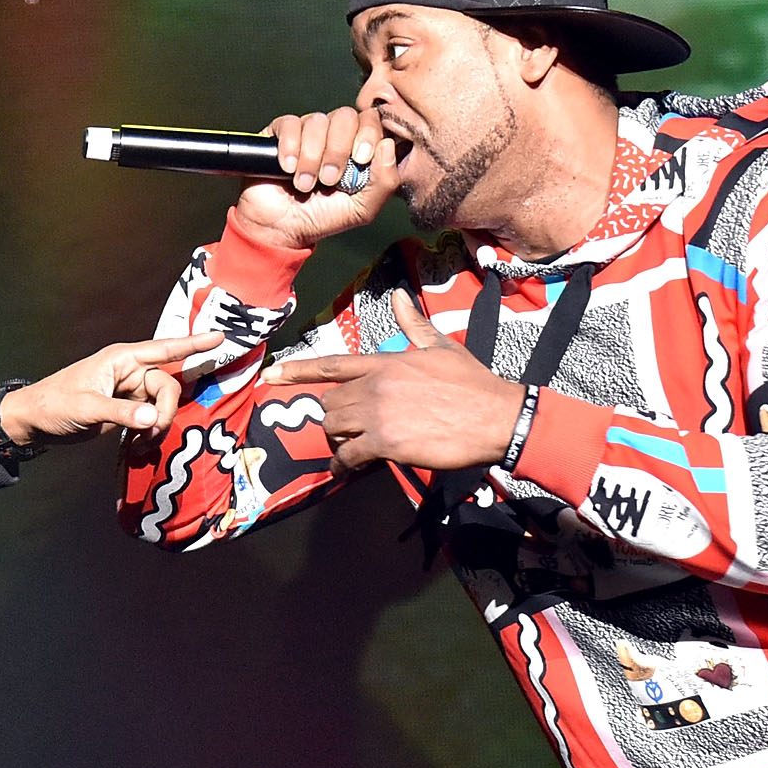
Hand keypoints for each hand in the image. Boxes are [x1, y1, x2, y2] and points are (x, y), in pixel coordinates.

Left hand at [0, 332, 231, 447]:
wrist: (34, 422)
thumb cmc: (53, 404)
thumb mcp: (86, 408)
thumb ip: (121, 413)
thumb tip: (154, 419)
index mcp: (121, 359)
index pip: (165, 348)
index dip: (193, 344)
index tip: (221, 337)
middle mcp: (130, 371)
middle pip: (168, 386)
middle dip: (166, 412)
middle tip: (152, 434)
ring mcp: (130, 391)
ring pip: (162, 406)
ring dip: (157, 427)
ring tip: (139, 445)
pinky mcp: (127, 410)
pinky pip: (152, 419)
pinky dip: (149, 433)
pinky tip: (136, 447)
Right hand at [230, 107, 403, 252]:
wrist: (282, 228)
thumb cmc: (322, 217)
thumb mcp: (362, 209)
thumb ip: (385, 182)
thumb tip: (388, 145)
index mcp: (358, 146)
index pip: (372, 120)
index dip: (368, 134)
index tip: (361, 159)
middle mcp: (334, 134)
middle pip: (346, 116)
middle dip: (338, 149)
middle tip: (329, 179)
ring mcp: (308, 131)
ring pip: (317, 121)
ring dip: (312, 156)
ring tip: (304, 184)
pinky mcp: (281, 133)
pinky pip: (290, 124)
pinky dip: (291, 148)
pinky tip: (288, 169)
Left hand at [270, 292, 522, 470]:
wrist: (496, 417)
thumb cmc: (472, 384)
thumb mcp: (441, 348)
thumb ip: (414, 325)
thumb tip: (399, 298)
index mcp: (386, 362)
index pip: (332, 365)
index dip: (298, 370)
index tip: (271, 376)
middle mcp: (375, 385)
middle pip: (330, 402)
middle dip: (335, 416)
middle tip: (350, 429)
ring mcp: (378, 415)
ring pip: (334, 427)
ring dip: (338, 440)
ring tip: (351, 447)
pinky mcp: (385, 443)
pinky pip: (347, 456)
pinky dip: (343, 465)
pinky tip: (347, 470)